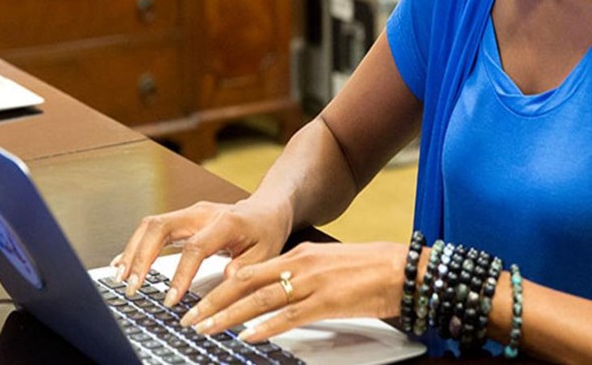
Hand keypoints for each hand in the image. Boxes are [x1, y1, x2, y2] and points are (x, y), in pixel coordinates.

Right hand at [111, 199, 291, 304]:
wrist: (265, 209)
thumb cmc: (265, 231)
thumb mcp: (265, 254)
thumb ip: (243, 270)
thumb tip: (222, 285)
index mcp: (225, 222)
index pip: (195, 247)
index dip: (180, 274)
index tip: (171, 299)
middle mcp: (202, 213)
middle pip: (161, 227)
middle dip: (142, 257)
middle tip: (132, 286)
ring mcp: (189, 214)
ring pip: (151, 225)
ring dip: (133, 251)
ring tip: (122, 278)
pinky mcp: (181, 220)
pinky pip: (153, 229)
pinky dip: (136, 246)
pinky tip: (123, 264)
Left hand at [181, 241, 404, 342]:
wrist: (402, 269)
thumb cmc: (369, 268)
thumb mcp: (327, 264)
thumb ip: (300, 274)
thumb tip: (275, 290)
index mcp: (299, 254)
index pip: (249, 270)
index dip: (220, 286)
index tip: (199, 299)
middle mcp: (300, 265)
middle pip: (246, 283)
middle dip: (213, 302)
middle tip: (189, 318)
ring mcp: (311, 284)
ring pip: (260, 300)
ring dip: (229, 316)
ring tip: (206, 328)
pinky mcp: (325, 303)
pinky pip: (288, 317)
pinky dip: (265, 327)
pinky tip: (247, 336)